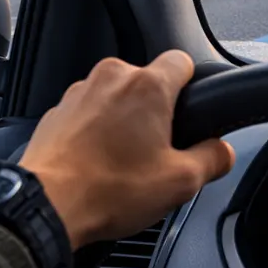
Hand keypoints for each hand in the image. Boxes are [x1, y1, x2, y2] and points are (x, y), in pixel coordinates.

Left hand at [20, 51, 234, 249]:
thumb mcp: (181, 182)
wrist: (46, 206)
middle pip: (148, 82)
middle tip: (157, 150)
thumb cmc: (110, 190)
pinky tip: (97, 164)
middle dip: (156, 111)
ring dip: (123, 120)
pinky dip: (95, 131)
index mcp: (148, 87)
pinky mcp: (56, 112)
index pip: (182, 61)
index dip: (192, 86)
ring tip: (123, 162)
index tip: (190, 111)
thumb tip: (221, 150)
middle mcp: (112, 78)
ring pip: (116, 97)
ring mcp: (79, 92)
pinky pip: (87, 113)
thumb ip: (213, 158)